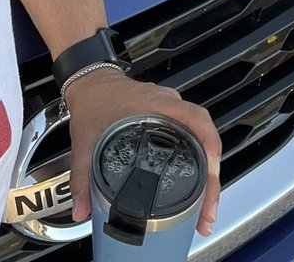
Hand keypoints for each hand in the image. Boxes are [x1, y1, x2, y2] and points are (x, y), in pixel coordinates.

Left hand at [64, 69, 220, 235]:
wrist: (90, 81)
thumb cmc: (93, 100)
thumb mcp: (85, 140)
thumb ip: (81, 176)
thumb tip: (81, 209)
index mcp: (156, 106)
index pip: (197, 121)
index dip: (211, 148)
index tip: (212, 176)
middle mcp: (169, 107)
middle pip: (205, 138)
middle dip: (212, 178)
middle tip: (207, 210)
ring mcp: (171, 111)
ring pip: (202, 139)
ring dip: (209, 173)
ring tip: (205, 207)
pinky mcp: (169, 118)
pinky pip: (193, 138)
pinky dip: (199, 162)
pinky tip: (195, 185)